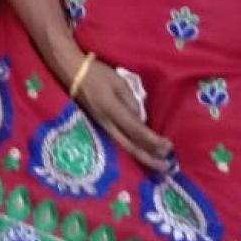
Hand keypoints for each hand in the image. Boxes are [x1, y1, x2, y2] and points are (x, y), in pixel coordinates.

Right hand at [72, 59, 172, 173]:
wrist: (71, 73)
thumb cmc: (96, 74)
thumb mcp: (118, 82)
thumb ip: (131, 102)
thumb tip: (140, 119)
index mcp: (112, 111)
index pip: (137, 131)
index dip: (153, 141)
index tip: (169, 147)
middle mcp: (106, 124)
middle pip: (130, 147)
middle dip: (149, 158)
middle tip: (167, 167)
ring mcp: (101, 127)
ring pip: (123, 148)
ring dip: (142, 157)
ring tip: (156, 165)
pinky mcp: (99, 126)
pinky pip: (118, 143)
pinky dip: (132, 150)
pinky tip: (140, 153)